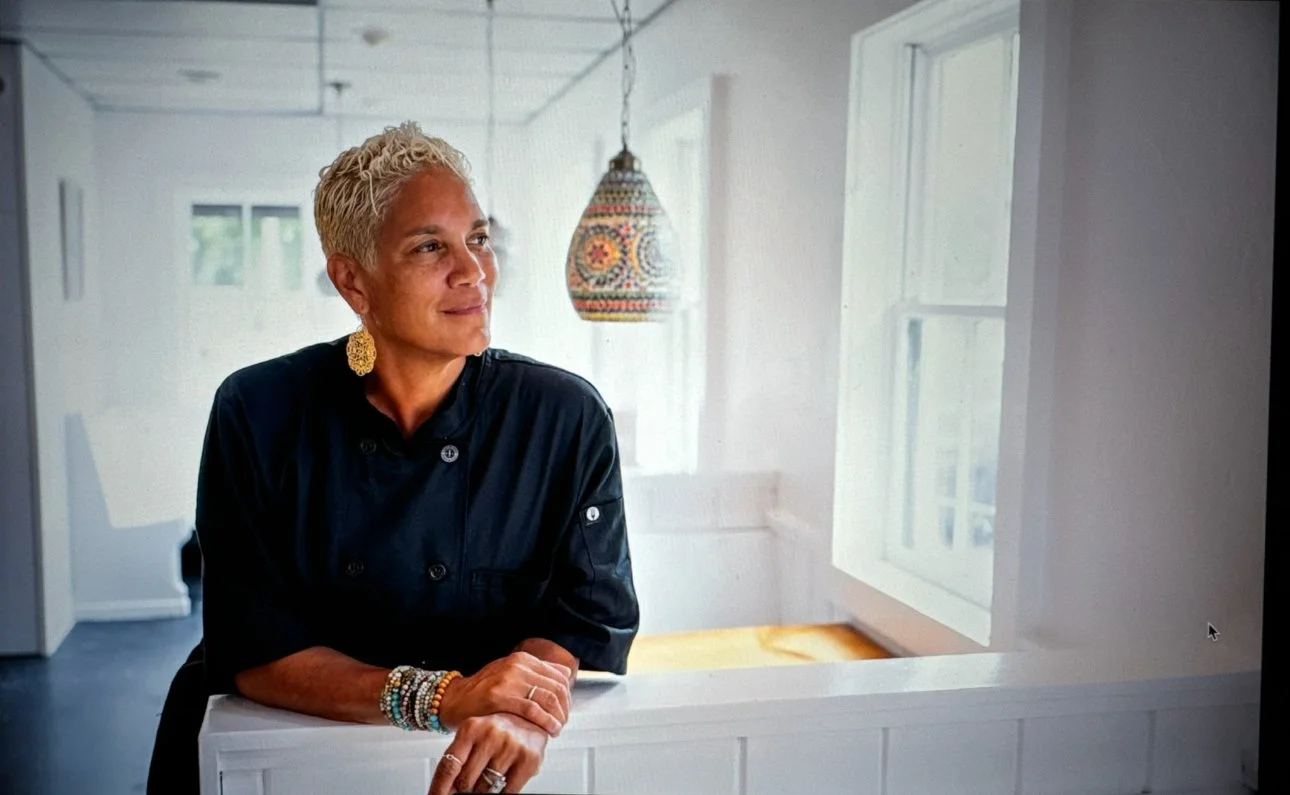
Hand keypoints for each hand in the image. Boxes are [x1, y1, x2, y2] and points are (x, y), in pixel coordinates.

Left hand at [429, 713, 547, 794]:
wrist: (532, 716)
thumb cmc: (499, 728)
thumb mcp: (474, 735)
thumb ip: (459, 759)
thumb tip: (446, 790)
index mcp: (471, 728)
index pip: (449, 767)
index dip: (440, 788)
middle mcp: (490, 735)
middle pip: (465, 781)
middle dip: (464, 788)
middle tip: (470, 784)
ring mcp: (510, 747)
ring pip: (486, 789)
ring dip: (484, 790)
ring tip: (490, 776)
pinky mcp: (529, 759)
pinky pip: (508, 792)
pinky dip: (501, 793)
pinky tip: (501, 783)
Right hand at [437, 652, 571, 736]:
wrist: (453, 699)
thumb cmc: (482, 690)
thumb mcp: (510, 673)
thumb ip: (536, 673)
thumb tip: (566, 674)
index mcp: (523, 659)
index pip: (559, 676)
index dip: (567, 696)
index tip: (565, 710)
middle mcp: (518, 666)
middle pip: (556, 687)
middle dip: (564, 708)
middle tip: (563, 722)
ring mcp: (508, 680)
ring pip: (547, 698)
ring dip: (558, 716)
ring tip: (557, 728)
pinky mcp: (499, 697)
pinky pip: (532, 710)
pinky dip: (545, 721)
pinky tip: (549, 730)